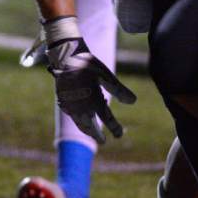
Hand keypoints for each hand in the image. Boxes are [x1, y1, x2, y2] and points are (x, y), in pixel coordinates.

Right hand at [44, 16, 135, 143]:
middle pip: (90, 127)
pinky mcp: (63, 102)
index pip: (107, 120)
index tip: (119, 135)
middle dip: (97, 135)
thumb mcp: (106, 75)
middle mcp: (82, 108)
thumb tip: (134, 102)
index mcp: (95, 101)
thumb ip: (119, 90)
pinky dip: (79, 120)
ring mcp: (71, 106)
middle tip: (102, 141)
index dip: (114, 128)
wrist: (65, 57)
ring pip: (80, 123)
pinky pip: (72, 116)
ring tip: (93, 133)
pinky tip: (82, 118)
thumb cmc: (89, 65)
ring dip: (87, 130)